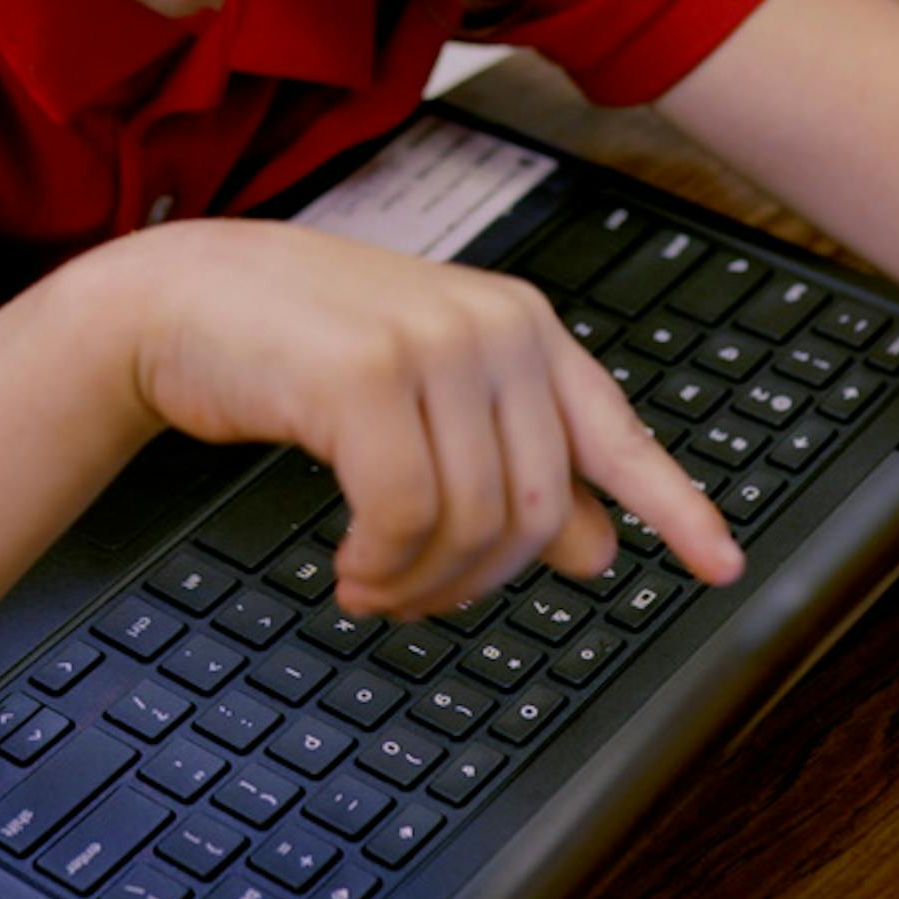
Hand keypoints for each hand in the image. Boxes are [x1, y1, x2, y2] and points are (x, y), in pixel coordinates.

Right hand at [96, 218, 743, 619]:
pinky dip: (378, 568)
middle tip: (413, 599)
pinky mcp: (369, 375)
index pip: (616, 431)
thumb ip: (512, 459)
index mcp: (522, 326)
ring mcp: (435, 343)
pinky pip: (403, 518)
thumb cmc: (294, 347)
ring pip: (471, 524)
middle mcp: (494, 325)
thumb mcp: (423, 397)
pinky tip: (349, 573)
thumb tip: (597, 548)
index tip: (721, 564)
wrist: (176, 299)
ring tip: (371, 587)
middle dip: (475, 582)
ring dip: (416, 585)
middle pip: (533, 510)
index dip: (674, 505)